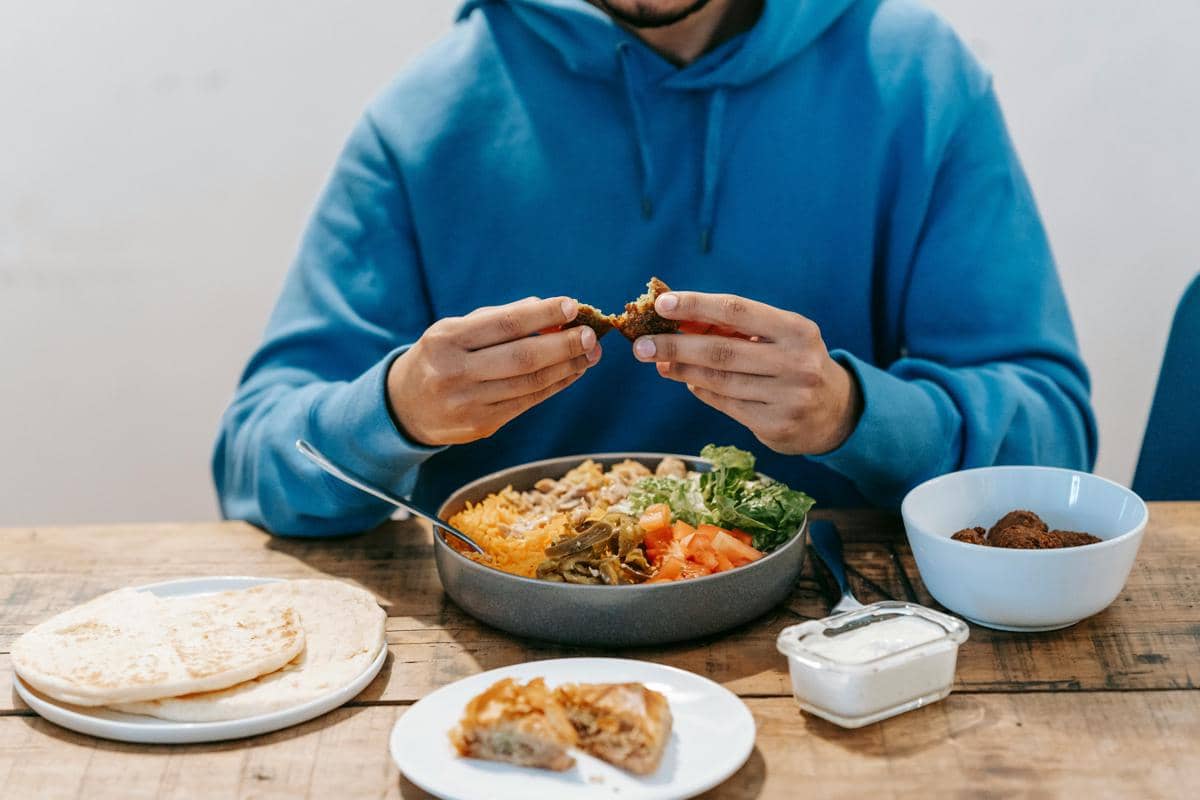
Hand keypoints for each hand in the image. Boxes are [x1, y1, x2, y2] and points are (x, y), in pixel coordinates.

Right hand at [387, 297, 601, 444]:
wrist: (405, 406)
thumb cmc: (441, 356)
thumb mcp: (456, 329)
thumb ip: (499, 317)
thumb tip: (548, 307)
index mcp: (446, 339)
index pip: (504, 324)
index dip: (542, 315)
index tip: (572, 305)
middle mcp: (454, 372)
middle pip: (522, 357)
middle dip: (564, 345)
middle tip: (591, 335)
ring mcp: (468, 403)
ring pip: (530, 383)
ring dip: (567, 367)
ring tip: (590, 354)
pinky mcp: (481, 426)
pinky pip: (527, 403)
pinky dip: (555, 386)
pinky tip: (572, 372)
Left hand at [631, 291, 861, 454]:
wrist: (836, 411)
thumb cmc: (794, 361)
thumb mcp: (779, 336)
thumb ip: (734, 328)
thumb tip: (676, 323)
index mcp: (796, 329)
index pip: (736, 309)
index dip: (696, 305)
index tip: (662, 304)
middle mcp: (795, 362)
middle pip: (720, 351)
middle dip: (674, 346)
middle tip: (641, 345)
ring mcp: (787, 397)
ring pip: (718, 381)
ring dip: (681, 371)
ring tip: (658, 362)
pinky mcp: (776, 426)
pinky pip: (726, 404)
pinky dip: (701, 391)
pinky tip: (687, 382)